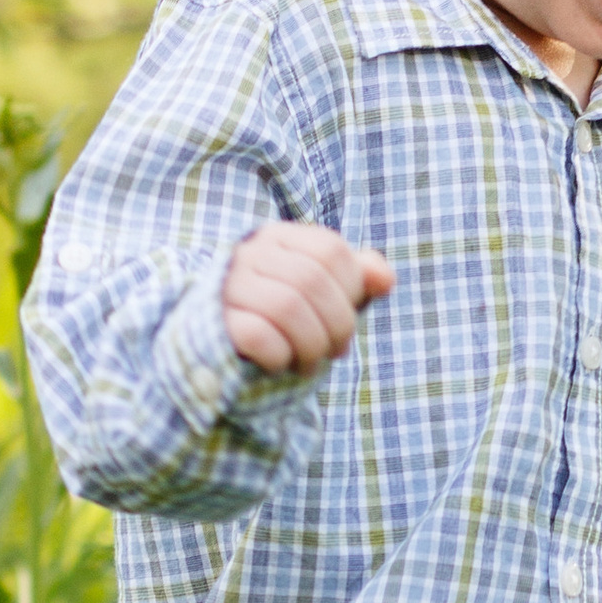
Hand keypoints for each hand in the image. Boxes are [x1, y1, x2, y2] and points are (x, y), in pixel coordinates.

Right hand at [223, 224, 392, 375]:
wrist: (218, 350)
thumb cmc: (281, 319)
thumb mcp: (323, 295)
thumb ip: (356, 279)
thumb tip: (386, 279)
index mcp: (279, 238)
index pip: (331, 251)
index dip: (351, 289)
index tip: (347, 316)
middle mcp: (249, 254)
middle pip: (312, 281)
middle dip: (336, 325)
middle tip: (333, 351)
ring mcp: (227, 287)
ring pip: (286, 308)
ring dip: (310, 346)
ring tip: (309, 364)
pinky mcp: (215, 322)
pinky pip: (258, 336)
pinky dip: (279, 357)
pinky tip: (279, 364)